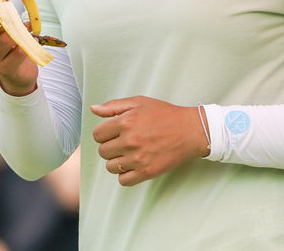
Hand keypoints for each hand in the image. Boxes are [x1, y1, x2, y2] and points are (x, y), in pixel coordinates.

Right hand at [0, 1, 37, 96]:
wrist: (18, 71)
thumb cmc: (9, 40)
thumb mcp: (1, 24)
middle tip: (4, 16)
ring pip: (2, 41)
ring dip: (16, 30)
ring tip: (25, 27)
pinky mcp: (7, 68)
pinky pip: (19, 52)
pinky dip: (28, 41)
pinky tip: (32, 38)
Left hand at [91, 96, 209, 186]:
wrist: (190, 131)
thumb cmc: (165, 114)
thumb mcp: (140, 102)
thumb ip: (114, 106)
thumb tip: (94, 109)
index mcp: (126, 121)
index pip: (97, 134)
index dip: (104, 132)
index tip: (114, 132)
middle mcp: (130, 140)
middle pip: (102, 151)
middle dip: (110, 145)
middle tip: (124, 141)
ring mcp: (138, 158)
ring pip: (110, 167)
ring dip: (117, 160)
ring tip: (130, 152)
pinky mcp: (146, 172)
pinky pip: (122, 180)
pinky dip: (125, 174)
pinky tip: (134, 164)